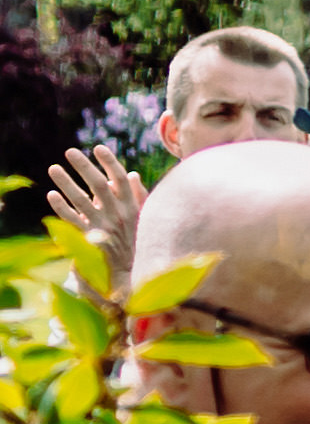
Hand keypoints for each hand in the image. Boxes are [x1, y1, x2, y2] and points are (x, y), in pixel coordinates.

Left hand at [44, 142, 140, 266]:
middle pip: (100, 185)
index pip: (122, 180)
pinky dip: (61, 207)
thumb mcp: (144, 219)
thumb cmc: (137, 242)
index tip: (98, 148)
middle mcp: (119, 215)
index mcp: (133, 208)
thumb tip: (132, 174)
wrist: (131, 274)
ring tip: (53, 168)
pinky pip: (72, 220)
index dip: (110, 163)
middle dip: (85, 167)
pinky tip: (52, 195)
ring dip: (66, 183)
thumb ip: (138, 196)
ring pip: (81, 200)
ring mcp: (103, 227)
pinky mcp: (89, 239)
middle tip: (70, 152)